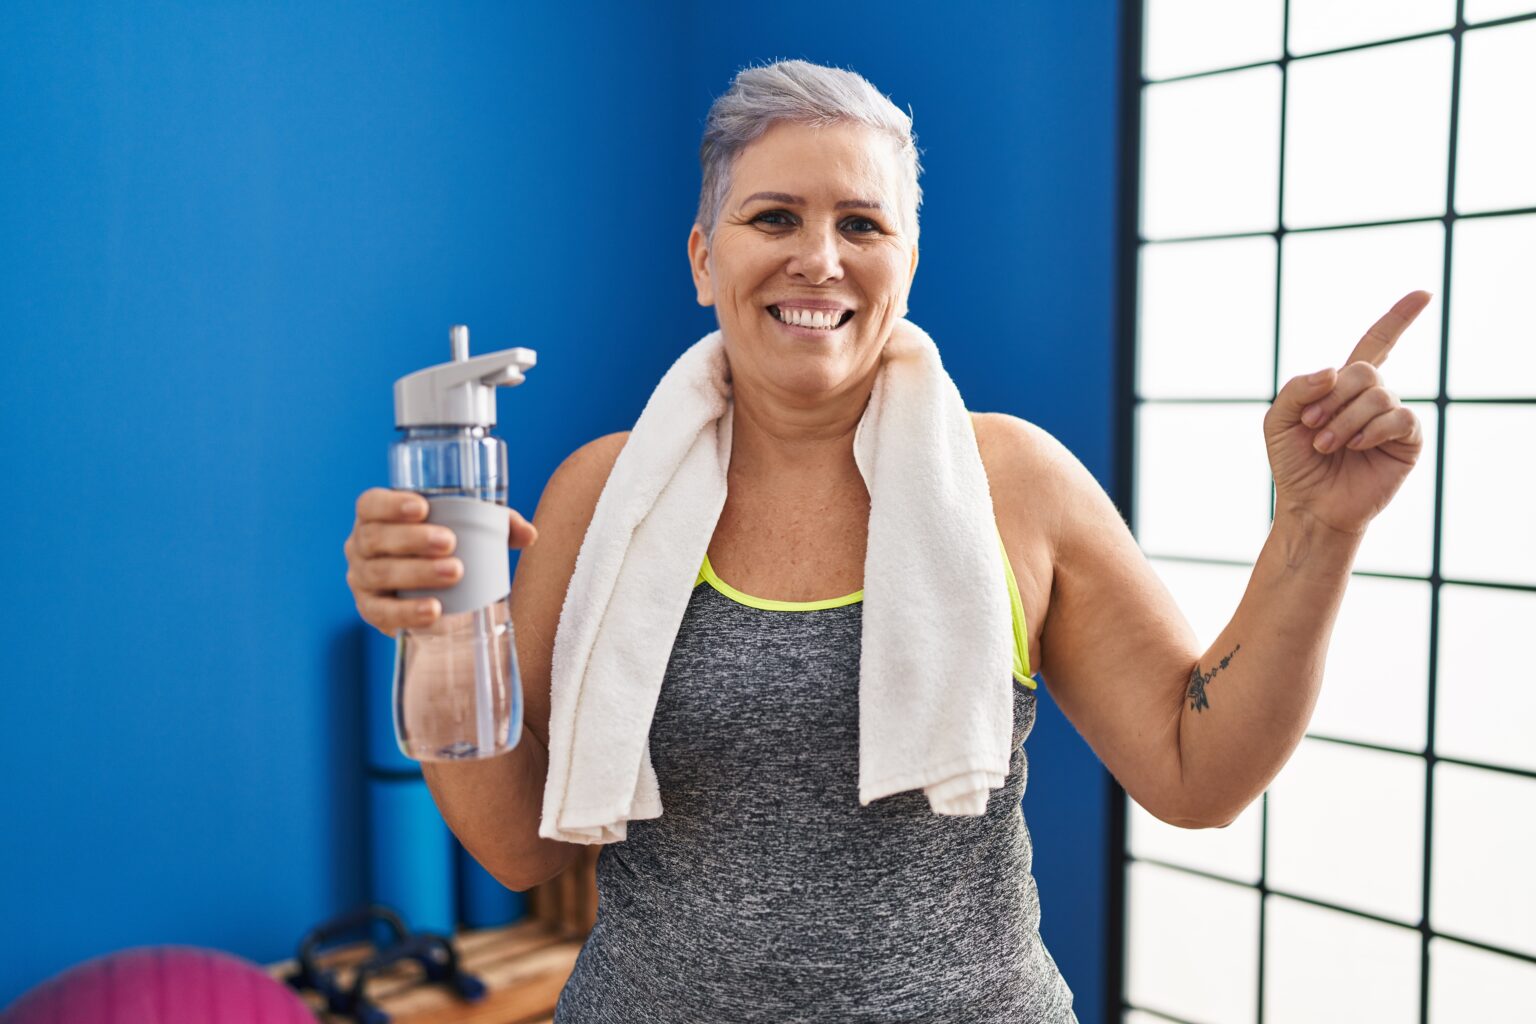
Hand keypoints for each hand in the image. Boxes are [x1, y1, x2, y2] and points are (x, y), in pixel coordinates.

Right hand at [344, 488, 538, 636]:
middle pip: (375, 539)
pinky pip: (382, 613)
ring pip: (379, 574)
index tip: (423, 507)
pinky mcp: (370, 610)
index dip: (390, 504)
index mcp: (376, 517)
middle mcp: (360, 545)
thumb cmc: (444, 548)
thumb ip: (498, 525)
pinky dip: (408, 612)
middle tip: (450, 543)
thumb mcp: (466, 529)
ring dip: (416, 573)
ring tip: (454, 573)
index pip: (370, 504)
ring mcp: (361, 579)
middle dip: (412, 540)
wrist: (427, 591)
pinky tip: (434, 611)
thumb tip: (529, 534)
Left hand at [1264, 290, 1430, 537]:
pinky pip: (1399, 417)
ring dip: (1344, 420)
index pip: (1377, 343)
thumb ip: (1298, 388)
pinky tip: (1356, 446)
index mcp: (1344, 385)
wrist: (1309, 504)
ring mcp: (1392, 417)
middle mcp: (1372, 397)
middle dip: (1333, 397)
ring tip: (1325, 444)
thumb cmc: (1294, 462)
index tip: (1424, 294)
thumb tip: (1336, 371)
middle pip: (1364, 371)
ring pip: (1378, 395)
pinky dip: (1372, 429)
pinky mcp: (1407, 441)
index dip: (1400, 318)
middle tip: (1311, 426)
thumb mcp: (1278, 420)